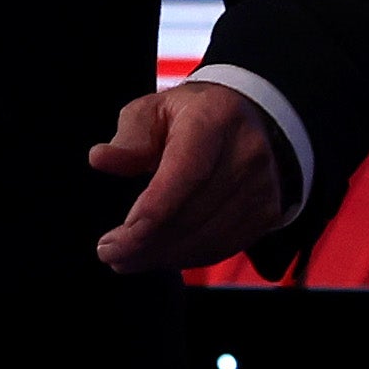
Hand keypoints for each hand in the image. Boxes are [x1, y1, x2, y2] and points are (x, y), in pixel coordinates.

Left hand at [86, 80, 285, 273]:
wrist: (247, 119)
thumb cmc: (192, 115)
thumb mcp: (154, 110)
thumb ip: (130, 137)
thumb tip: (101, 159)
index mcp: (215, 119)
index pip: (184, 175)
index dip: (150, 214)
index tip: (115, 238)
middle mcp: (246, 154)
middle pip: (193, 215)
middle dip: (146, 243)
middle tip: (111, 253)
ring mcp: (261, 186)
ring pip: (207, 239)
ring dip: (163, 257)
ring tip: (127, 258)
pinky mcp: (267, 213)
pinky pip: (222, 247)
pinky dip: (186, 257)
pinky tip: (160, 255)